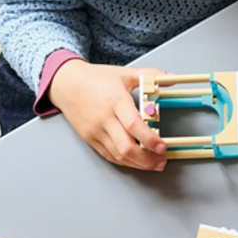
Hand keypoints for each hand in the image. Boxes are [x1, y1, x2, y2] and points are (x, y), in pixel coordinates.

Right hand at [49, 60, 167, 170]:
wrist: (66, 84)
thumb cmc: (96, 79)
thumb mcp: (125, 73)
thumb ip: (150, 75)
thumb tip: (171, 77)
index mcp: (116, 101)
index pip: (134, 125)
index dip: (150, 139)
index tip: (163, 147)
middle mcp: (105, 119)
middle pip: (126, 147)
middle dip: (147, 159)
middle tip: (162, 160)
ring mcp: (95, 131)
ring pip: (118, 155)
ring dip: (138, 164)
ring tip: (154, 164)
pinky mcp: (89, 138)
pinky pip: (109, 155)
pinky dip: (125, 161)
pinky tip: (137, 161)